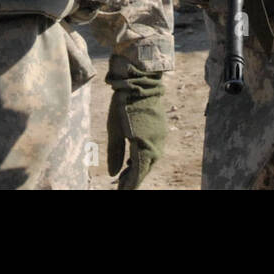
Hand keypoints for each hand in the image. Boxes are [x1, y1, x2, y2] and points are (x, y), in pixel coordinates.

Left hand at [106, 72, 166, 188]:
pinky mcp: (160, 130)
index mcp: (143, 147)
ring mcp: (160, 137)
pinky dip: (144, 157)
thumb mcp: (114, 130)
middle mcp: (156, 144)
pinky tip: (135, 157)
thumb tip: (113, 174)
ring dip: (140, 168)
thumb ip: (114, 153)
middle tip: (121, 186)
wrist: (140, 82)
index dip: (129, 185)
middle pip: (146, 169)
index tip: (121, 192)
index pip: (138, 175)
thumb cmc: (123, 105)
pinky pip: (153, 149)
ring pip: (151, 160)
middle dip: (134, 179)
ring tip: (127, 174)